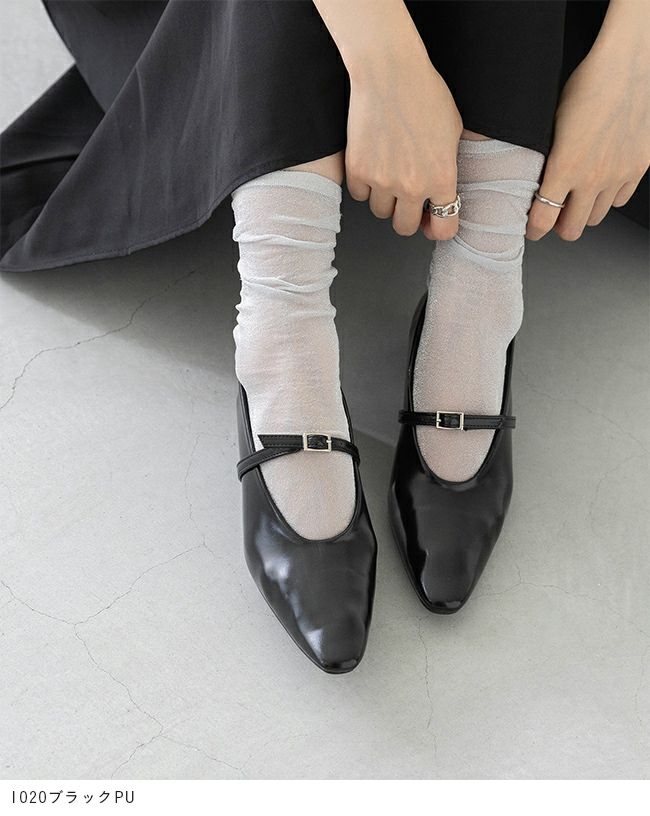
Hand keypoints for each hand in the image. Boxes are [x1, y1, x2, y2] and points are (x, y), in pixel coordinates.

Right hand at [345, 51, 462, 239]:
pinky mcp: (358, 171)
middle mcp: (412, 187)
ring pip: (380, 212)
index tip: (432, 222)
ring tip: (388, 174)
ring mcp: (382, 181)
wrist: (390, 73)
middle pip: (404, 228)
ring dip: (384, 199)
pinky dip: (364, 185)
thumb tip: (440, 192)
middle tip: (406, 201)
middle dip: (407, 216)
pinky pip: (359, 195)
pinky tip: (371, 163)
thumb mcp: (453, 133)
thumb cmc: (425, 94)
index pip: (444, 228)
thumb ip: (446, 168)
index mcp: (441, 179)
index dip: (438, 228)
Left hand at [527, 17, 649, 241]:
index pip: (543, 220)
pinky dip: (608, 197)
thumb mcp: (549, 125)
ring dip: (584, 212)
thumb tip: (529, 182)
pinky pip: (619, 200)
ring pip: (596, 218)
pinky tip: (600, 182)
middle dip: (559, 225)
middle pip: (572, 229)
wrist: (626, 65)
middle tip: (553, 215)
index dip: (534, 229)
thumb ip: (543, 159)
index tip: (531, 226)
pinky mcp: (638, 166)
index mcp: (565, 167)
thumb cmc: (585, 86)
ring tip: (576, 196)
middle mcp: (593, 177)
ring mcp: (619, 174)